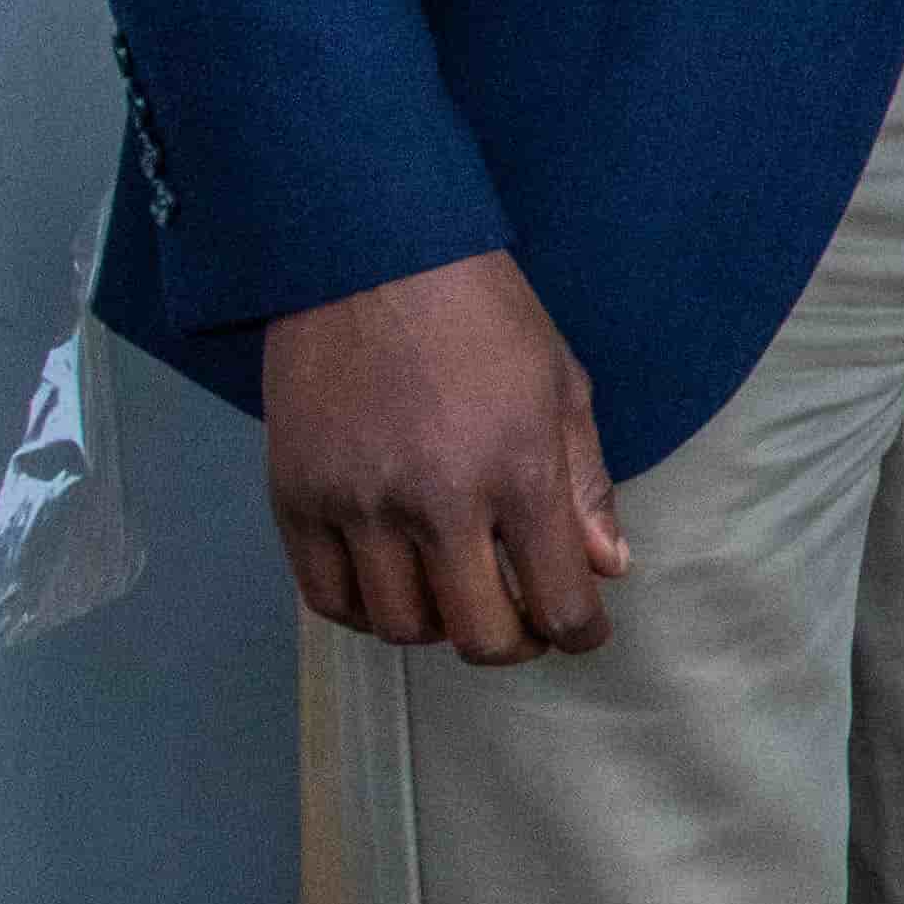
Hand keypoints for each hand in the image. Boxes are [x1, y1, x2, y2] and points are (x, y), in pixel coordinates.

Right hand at [260, 251, 629, 661]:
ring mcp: (357, 505)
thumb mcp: (562, 386)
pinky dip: (365, 611)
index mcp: (517, 471)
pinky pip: (327, 599)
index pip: (558, 600)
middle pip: (476, 635)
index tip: (584, 631)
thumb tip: (608, 566)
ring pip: (398, 627)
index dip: (580, 633)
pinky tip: (392, 588)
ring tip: (456, 596)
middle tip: (523, 625)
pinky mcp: (295, 499)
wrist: (370, 259)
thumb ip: (585, 484)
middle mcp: (435, 501)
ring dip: (438, 626)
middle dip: (513, 644)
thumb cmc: (482, 315)